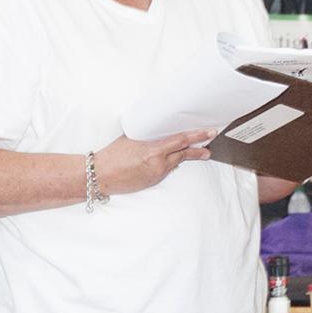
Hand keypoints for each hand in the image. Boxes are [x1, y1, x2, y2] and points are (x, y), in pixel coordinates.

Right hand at [95, 131, 213, 196]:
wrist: (101, 175)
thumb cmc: (112, 155)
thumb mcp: (132, 138)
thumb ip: (148, 136)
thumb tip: (159, 130)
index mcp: (153, 150)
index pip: (181, 141)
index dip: (197, 137)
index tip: (208, 133)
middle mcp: (158, 164)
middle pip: (184, 154)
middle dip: (199, 149)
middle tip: (210, 145)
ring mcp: (156, 174)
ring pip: (175, 163)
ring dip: (186, 157)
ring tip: (200, 153)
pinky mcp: (153, 182)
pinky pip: (166, 170)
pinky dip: (170, 164)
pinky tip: (172, 160)